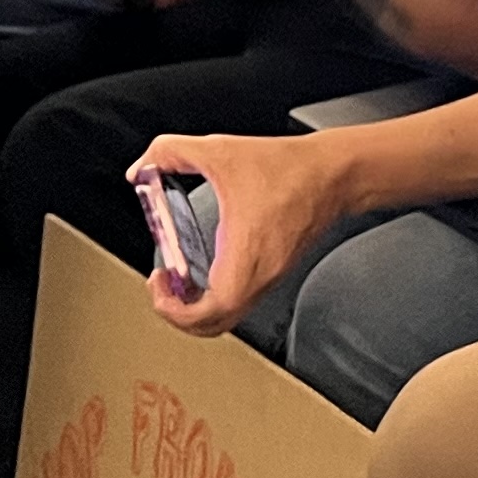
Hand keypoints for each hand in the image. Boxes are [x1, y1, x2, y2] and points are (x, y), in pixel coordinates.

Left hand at [132, 128, 354, 335]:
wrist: (335, 173)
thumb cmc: (290, 169)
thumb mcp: (219, 150)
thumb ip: (172, 152)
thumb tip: (142, 168)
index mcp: (246, 256)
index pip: (208, 313)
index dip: (174, 310)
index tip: (159, 283)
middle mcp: (260, 275)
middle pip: (214, 326)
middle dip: (180, 315)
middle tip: (163, 287)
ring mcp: (269, 276)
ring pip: (228, 316)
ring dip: (197, 306)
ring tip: (179, 279)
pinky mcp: (275, 270)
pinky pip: (240, 298)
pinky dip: (215, 295)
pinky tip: (205, 266)